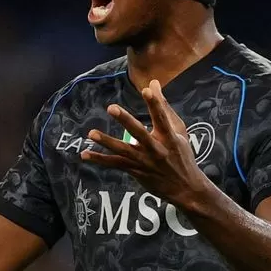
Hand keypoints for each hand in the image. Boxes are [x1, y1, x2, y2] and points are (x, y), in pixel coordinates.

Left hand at [81, 79, 208, 204]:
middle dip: (125, 120)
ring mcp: (144, 161)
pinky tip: (85, 155)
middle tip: (111, 108)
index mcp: (169, 137)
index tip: (147, 90)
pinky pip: (115, 164)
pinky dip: (100, 160)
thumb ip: (163, 106)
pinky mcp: (135, 171)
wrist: (185, 188)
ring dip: (107, 142)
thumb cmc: (181, 154)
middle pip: (139, 133)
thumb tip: (153, 83)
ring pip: (123, 151)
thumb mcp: (179, 130)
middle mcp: (156, 149)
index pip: (162, 118)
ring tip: (91, 133)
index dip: (155, 104)